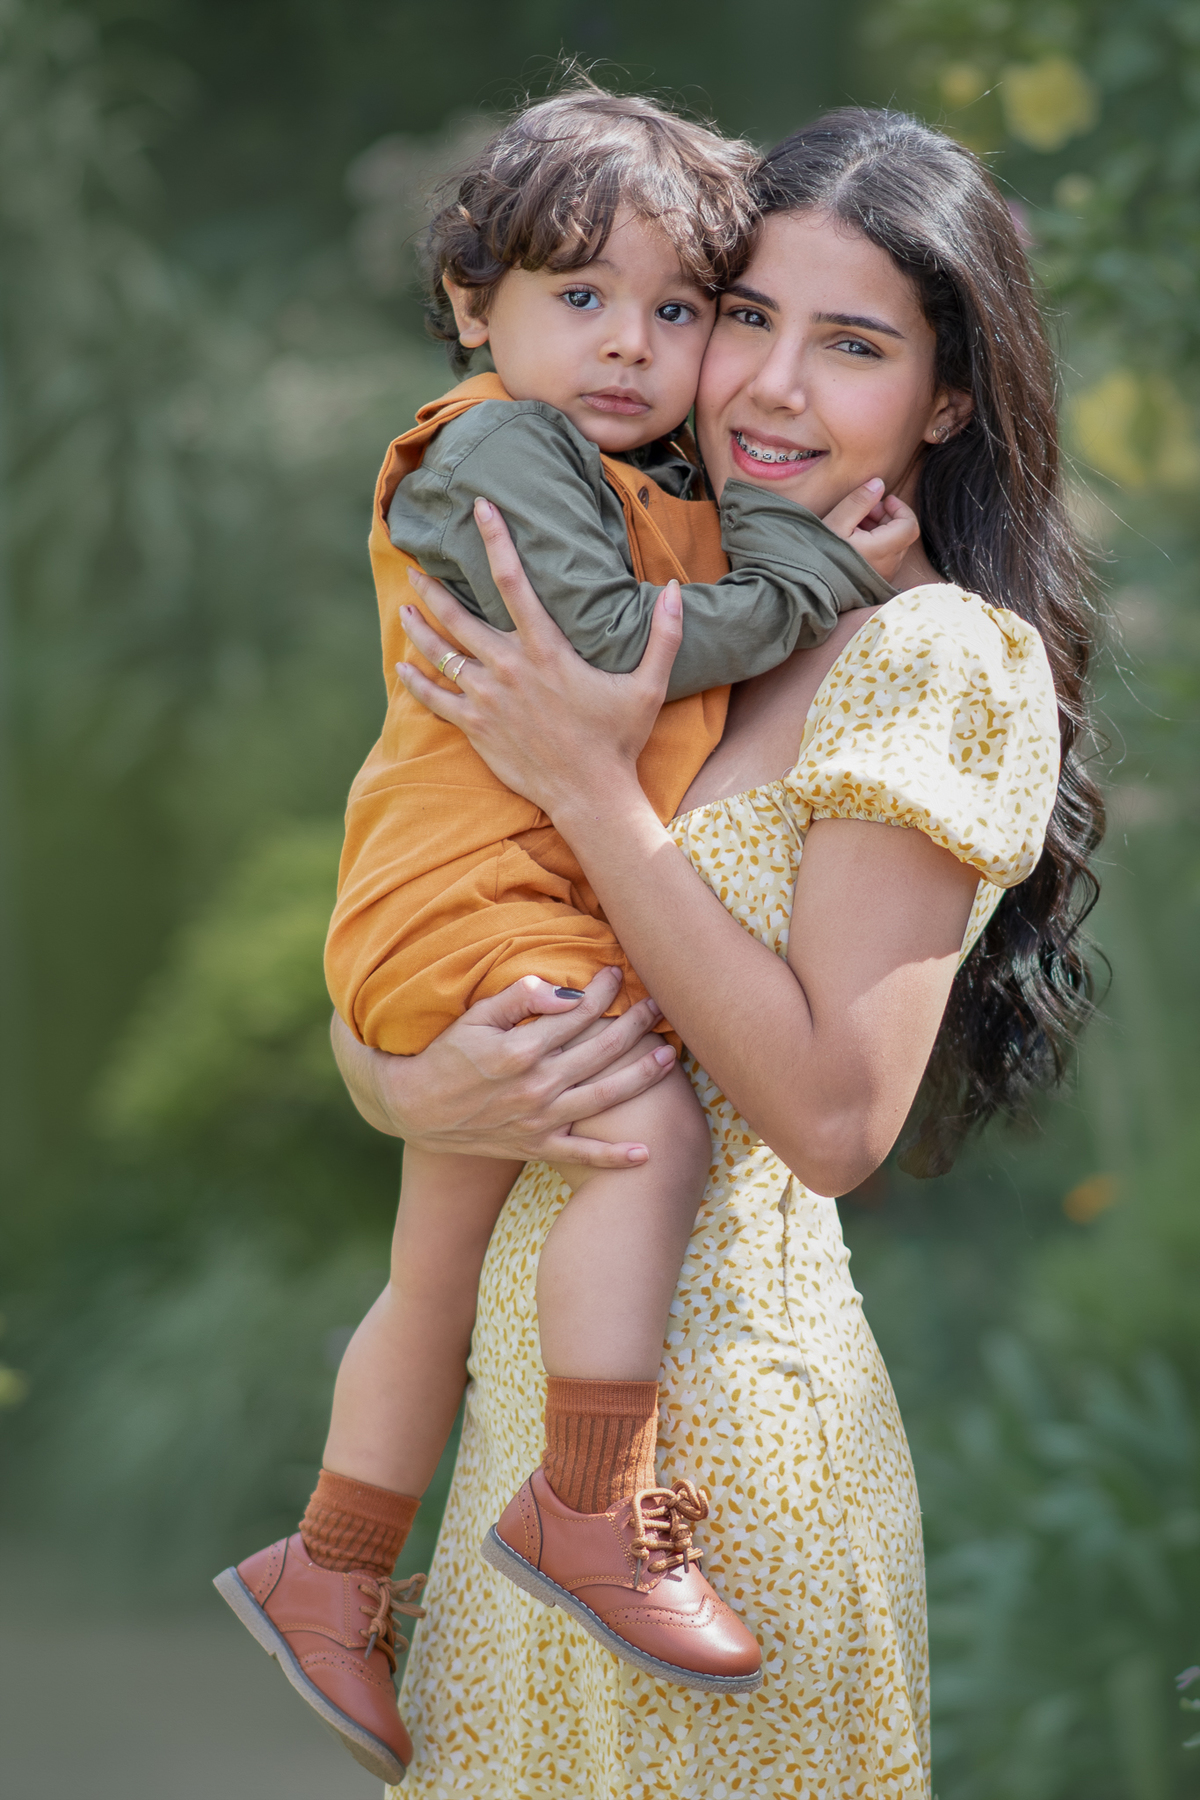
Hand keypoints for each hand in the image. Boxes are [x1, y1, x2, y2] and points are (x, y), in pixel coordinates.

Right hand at [330, 967, 676, 1167]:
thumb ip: (520, 999)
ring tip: (669, 1058)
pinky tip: (646, 1154)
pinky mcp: (536, 1146)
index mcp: (521, 1050)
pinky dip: (614, 1157)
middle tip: (659, 1004)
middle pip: (601, 1051)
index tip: (619, 973)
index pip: (577, 1014)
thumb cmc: (444, 1055)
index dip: (603, 991)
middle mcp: (537, 1087)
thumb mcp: (474, 1018)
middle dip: (635, 1025)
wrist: (414, 1109)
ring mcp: (540, 1120)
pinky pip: (581, 1155)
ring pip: (604, 1097)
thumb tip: (568, 993)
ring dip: (641, 1078)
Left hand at [395, 498, 681, 818]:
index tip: (480, 509)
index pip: (514, 583)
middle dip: (434, 589)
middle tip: (417, 567)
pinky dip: (416, 682)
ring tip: (405, 608)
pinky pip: (435, 699)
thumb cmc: (619, 740)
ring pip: (440, 654)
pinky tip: (402, 667)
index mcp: (546, 651)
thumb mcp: (650, 686)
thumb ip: (664, 636)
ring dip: (419, 629)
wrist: (590, 796)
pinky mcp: (475, 728)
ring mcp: (487, 699)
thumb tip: (678, 591)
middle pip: (459, 617)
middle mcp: (509, 669)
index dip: (496, 541)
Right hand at [822, 479, 919, 583]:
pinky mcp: (875, 581)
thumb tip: (879, 484)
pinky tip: (855, 540)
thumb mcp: (835, 522)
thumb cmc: (819, 554)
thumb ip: (859, 501)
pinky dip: (877, 544)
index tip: (883, 500)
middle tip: (864, 510)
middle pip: (903, 534)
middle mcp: (887, 566)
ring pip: (895, 545)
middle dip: (888, 516)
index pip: (909, 525)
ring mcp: (883, 575)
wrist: (807, 585)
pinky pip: (886, 558)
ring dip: (881, 529)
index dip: (900, 508)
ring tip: (856, 524)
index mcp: (881, 550)